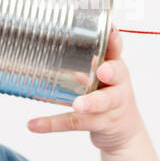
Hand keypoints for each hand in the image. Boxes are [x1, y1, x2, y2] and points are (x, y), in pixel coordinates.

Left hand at [27, 22, 148, 160]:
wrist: (125, 130)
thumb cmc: (109, 95)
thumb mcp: (102, 74)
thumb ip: (86, 59)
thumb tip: (51, 41)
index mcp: (115, 67)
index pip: (116, 50)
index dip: (114, 40)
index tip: (109, 30)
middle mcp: (117, 85)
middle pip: (116, 76)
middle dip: (110, 72)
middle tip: (102, 70)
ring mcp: (111, 106)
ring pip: (100, 103)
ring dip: (89, 103)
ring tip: (78, 105)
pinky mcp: (100, 123)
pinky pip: (75, 123)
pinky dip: (52, 124)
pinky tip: (35, 124)